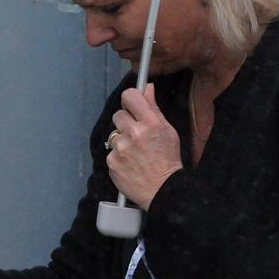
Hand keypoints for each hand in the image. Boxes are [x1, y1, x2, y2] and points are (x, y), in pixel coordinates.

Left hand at [107, 83, 182, 208]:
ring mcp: (121, 148)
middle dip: (126, 123)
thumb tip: (147, 88)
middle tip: (137, 135)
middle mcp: (134, 133)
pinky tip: (130, 163)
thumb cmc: (168, 161)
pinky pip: (111, 152)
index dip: (130, 99)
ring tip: (135, 153)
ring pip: (114, 134)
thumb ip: (154, 108)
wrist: (163, 190)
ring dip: (122, 141)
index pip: (130, 96)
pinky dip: (118, 156)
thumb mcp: (168, 131)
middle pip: (118, 115)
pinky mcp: (112, 162)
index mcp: (150, 123)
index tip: (132, 105)